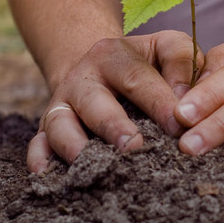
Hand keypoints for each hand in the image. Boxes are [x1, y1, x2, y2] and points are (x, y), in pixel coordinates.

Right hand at [27, 30, 202, 173]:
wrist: (101, 66)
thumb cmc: (145, 62)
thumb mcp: (165, 47)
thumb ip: (182, 63)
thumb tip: (186, 105)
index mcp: (114, 54)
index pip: (137, 77)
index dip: (158, 102)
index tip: (178, 127)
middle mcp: (83, 77)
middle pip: (95, 102)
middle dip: (115, 127)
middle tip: (136, 148)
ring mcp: (62, 102)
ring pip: (60, 123)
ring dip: (77, 146)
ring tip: (99, 168)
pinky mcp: (47, 126)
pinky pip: (37, 143)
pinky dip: (40, 159)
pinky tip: (48, 176)